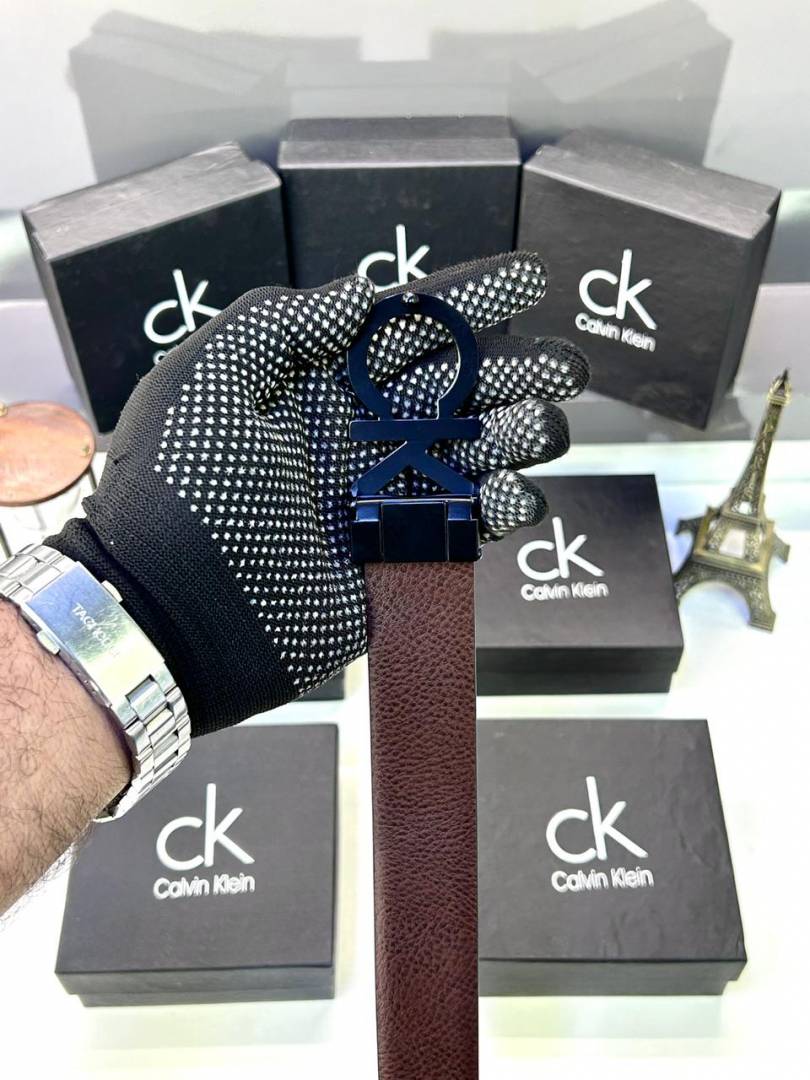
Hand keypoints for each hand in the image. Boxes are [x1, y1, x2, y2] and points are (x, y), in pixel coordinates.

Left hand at [51, 253, 587, 734]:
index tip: (529, 278)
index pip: (407, 330)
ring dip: (521, 436)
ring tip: (543, 429)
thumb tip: (361, 294)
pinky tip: (517, 495)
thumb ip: (282, 324)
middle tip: (567, 368)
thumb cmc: (182, 488)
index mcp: (319, 384)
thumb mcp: (210, 380)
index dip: (469, 301)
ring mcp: (383, 494)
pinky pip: (468, 524)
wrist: (174, 611)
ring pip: (476, 454)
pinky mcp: (399, 554)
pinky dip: (502, 507)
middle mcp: (359, 433)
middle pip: (459, 391)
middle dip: (517, 372)